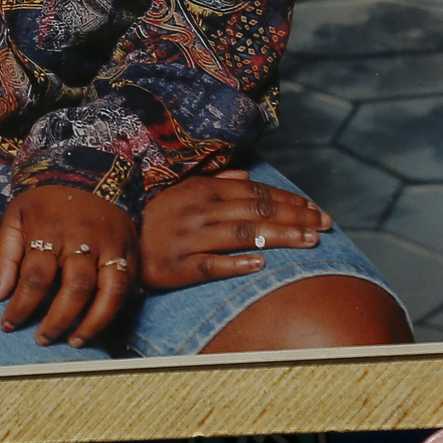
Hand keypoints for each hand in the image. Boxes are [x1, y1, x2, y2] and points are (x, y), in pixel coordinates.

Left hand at [0, 184, 138, 347]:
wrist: (87, 174)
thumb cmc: (45, 202)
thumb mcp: (15, 217)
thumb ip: (4, 255)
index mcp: (50, 230)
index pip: (35, 277)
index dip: (21, 306)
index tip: (9, 326)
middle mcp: (83, 239)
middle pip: (74, 288)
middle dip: (57, 320)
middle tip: (42, 339)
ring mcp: (110, 246)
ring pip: (107, 291)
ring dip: (91, 323)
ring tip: (74, 342)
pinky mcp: (129, 251)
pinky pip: (126, 288)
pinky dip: (113, 311)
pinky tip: (98, 325)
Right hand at [140, 169, 331, 289]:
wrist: (117, 244)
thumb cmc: (155, 217)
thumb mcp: (183, 191)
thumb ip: (215, 180)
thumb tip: (247, 175)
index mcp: (203, 190)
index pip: (257, 193)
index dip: (290, 200)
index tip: (317, 210)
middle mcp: (199, 211)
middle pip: (258, 212)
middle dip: (296, 217)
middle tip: (325, 226)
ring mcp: (188, 238)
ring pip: (244, 236)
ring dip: (280, 238)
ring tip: (310, 241)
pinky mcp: (177, 267)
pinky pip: (211, 265)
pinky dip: (237, 264)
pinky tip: (262, 265)